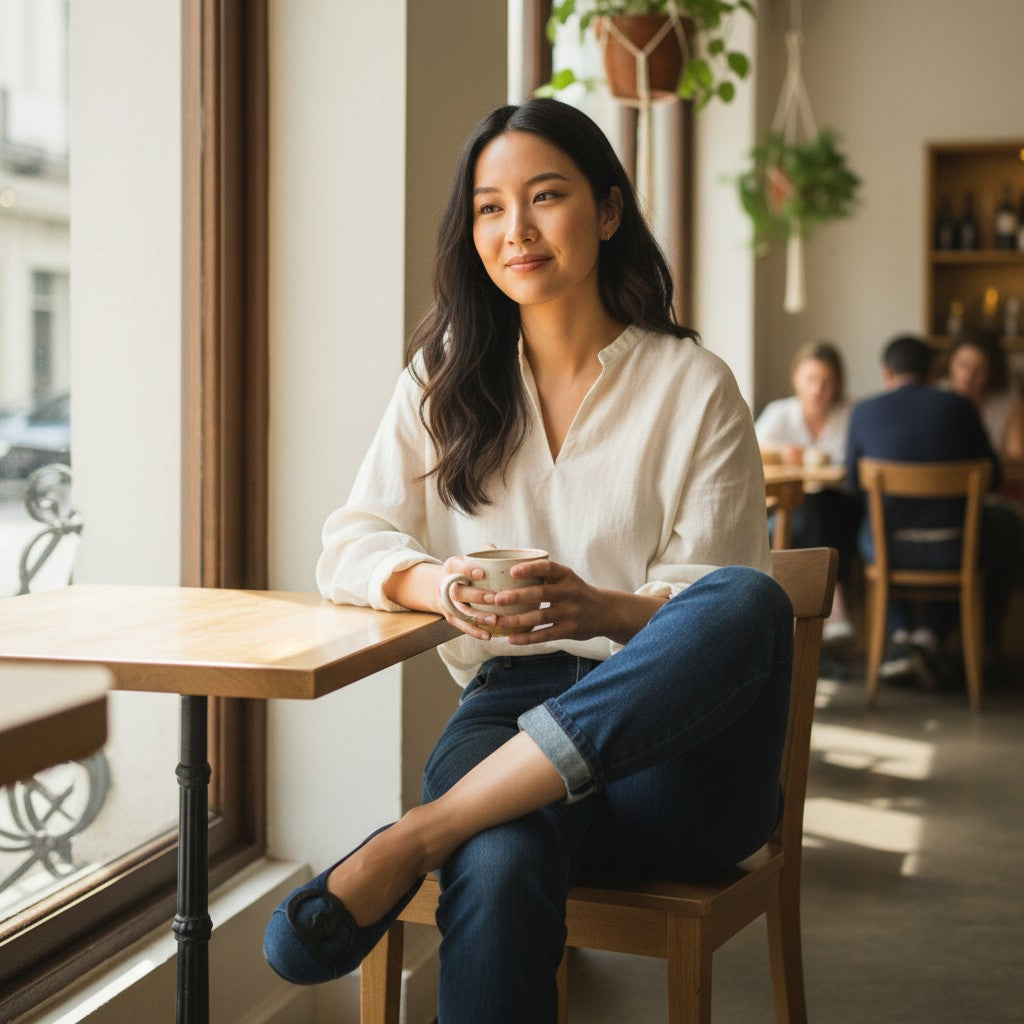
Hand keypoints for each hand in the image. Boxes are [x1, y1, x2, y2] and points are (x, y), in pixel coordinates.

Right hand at [437, 552, 501, 641]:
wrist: (444, 585)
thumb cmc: (467, 569)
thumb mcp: (473, 557)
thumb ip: (488, 552)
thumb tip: (508, 556)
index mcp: (451, 566)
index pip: (455, 566)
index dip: (466, 570)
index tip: (481, 573)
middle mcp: (446, 585)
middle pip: (457, 592)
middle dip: (476, 596)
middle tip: (494, 598)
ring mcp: (447, 603)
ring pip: (460, 611)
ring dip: (477, 617)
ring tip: (495, 620)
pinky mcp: (451, 617)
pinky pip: (461, 626)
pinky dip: (474, 632)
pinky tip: (488, 636)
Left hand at [485, 557, 611, 645]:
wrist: (606, 612)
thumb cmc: (576, 593)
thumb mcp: (566, 579)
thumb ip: (544, 575)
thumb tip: (506, 569)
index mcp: (567, 576)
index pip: (548, 567)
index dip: (530, 568)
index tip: (511, 571)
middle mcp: (570, 592)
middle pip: (541, 593)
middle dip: (517, 596)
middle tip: (496, 599)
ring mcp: (571, 613)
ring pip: (540, 616)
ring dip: (517, 620)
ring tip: (497, 621)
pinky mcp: (570, 630)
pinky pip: (546, 635)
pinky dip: (528, 638)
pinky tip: (512, 639)